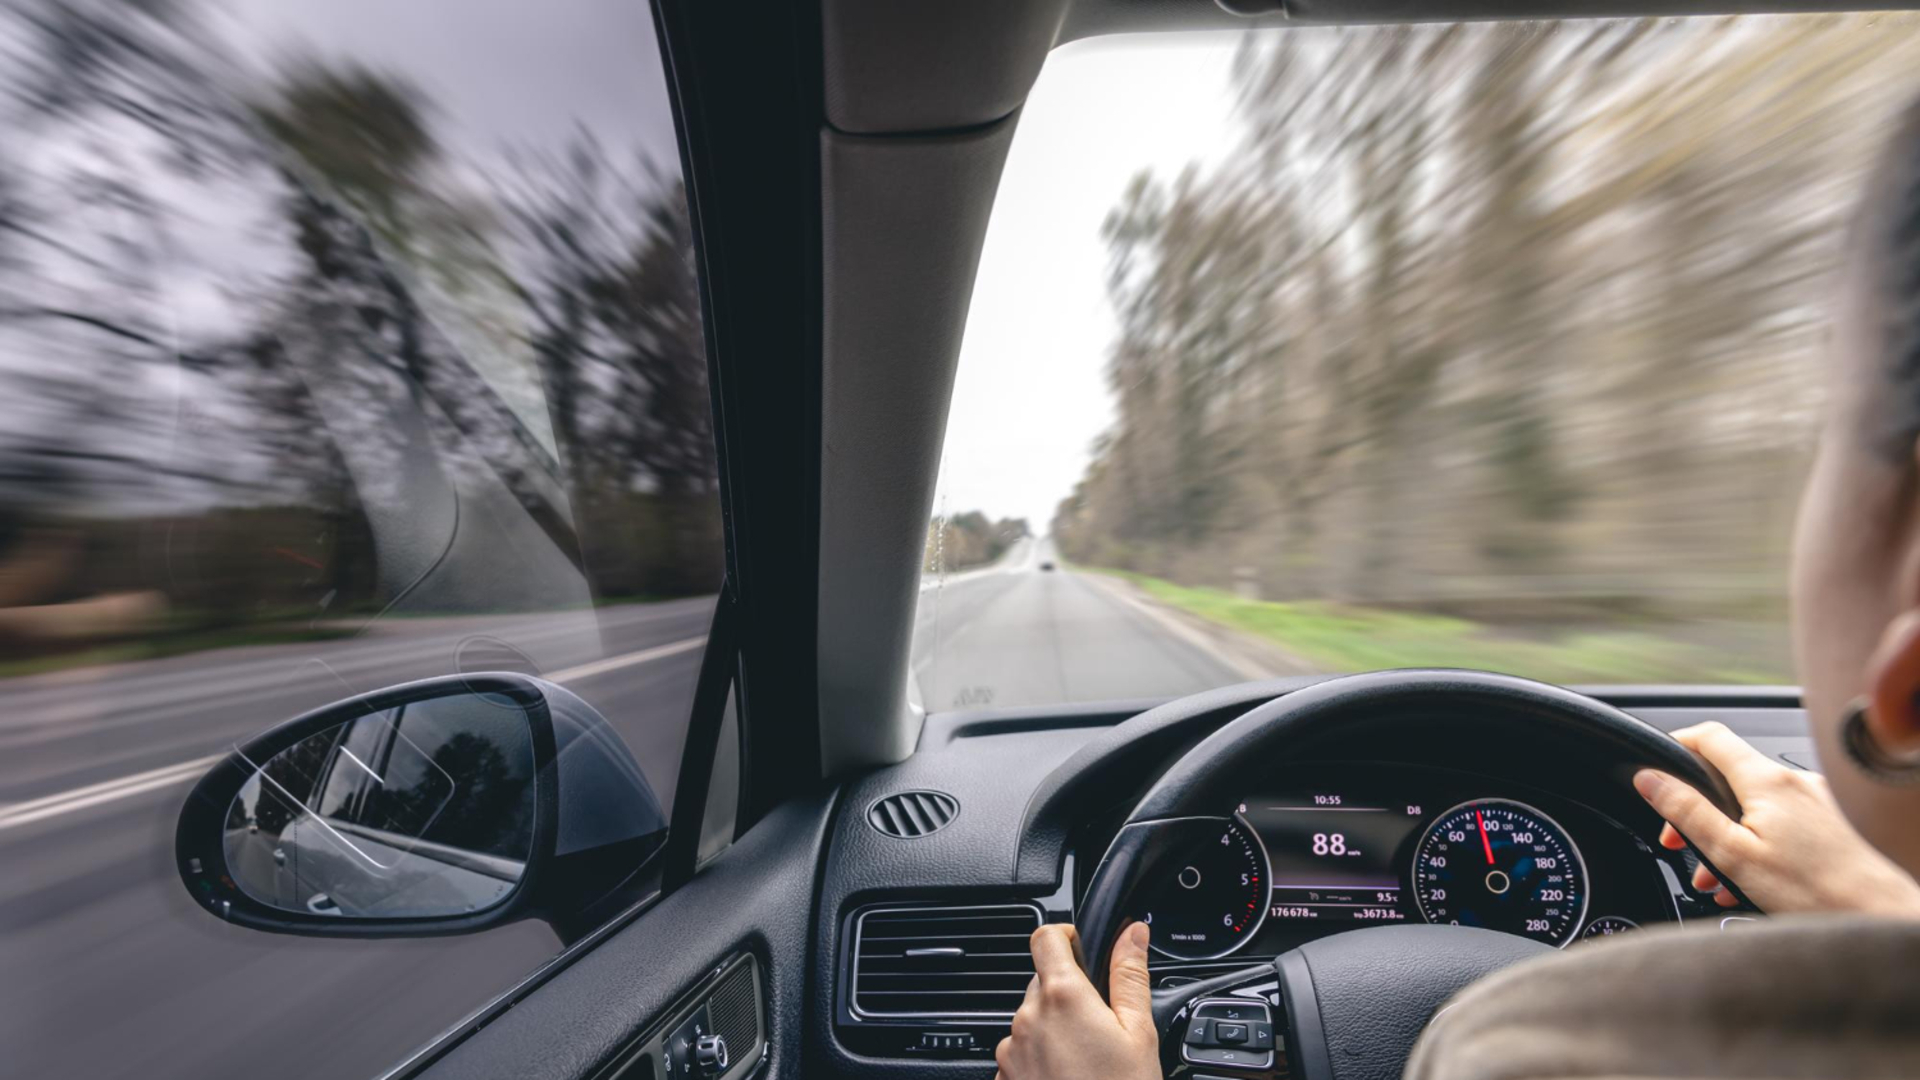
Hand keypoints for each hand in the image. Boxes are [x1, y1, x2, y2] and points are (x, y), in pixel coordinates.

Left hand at [994, 921, 1158, 1079]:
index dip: (1065, 936)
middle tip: (1101, 1024)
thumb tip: (1133, 933)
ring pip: (1031, 1020)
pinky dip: (1041, 1058)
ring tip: (1088, 1060)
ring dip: (1054, 1028)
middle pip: (1042, 982)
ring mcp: (1012, 1051)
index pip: (1045, 937)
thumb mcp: (1140, 1033)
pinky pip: (1021, 1054)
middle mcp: (1028, 1018)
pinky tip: (1070, 1078)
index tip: (1082, 948)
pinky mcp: (1005, 1078)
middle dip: (1069, 993)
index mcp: (1063, 996)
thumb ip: (1131, 975)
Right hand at [1634, 721, 1919, 916]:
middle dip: (1695, 808)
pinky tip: (1751, 880)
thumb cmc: (1815, 891)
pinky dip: (1757, 842)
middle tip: (1677, 843)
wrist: (1880, 915)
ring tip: (1716, 877)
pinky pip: (1781, 820)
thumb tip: (1650, 779)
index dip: (1675, 745)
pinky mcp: (1831, 822)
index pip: (1708, 737)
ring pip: (1753, 805)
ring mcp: (1817, 799)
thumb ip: (1687, 811)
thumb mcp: (1732, 853)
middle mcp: (1794, 780)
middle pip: (1727, 776)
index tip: (1655, 770)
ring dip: (1725, 834)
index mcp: (1766, 781)